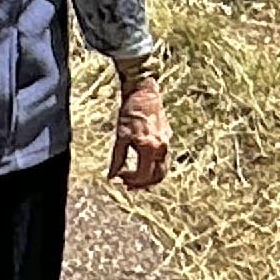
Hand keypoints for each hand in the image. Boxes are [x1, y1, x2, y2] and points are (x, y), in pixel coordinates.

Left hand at [107, 73, 169, 191]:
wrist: (144, 94)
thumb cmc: (129, 112)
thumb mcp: (120, 136)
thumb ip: (117, 159)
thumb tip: (112, 176)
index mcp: (149, 147)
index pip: (142, 175)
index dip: (130, 180)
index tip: (119, 177)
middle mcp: (161, 148)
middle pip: (156, 177)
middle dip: (141, 184)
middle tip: (127, 184)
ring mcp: (166, 144)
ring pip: (163, 171)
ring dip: (150, 179)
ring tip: (136, 180)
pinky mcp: (167, 139)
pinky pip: (164, 161)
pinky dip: (156, 169)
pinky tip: (144, 167)